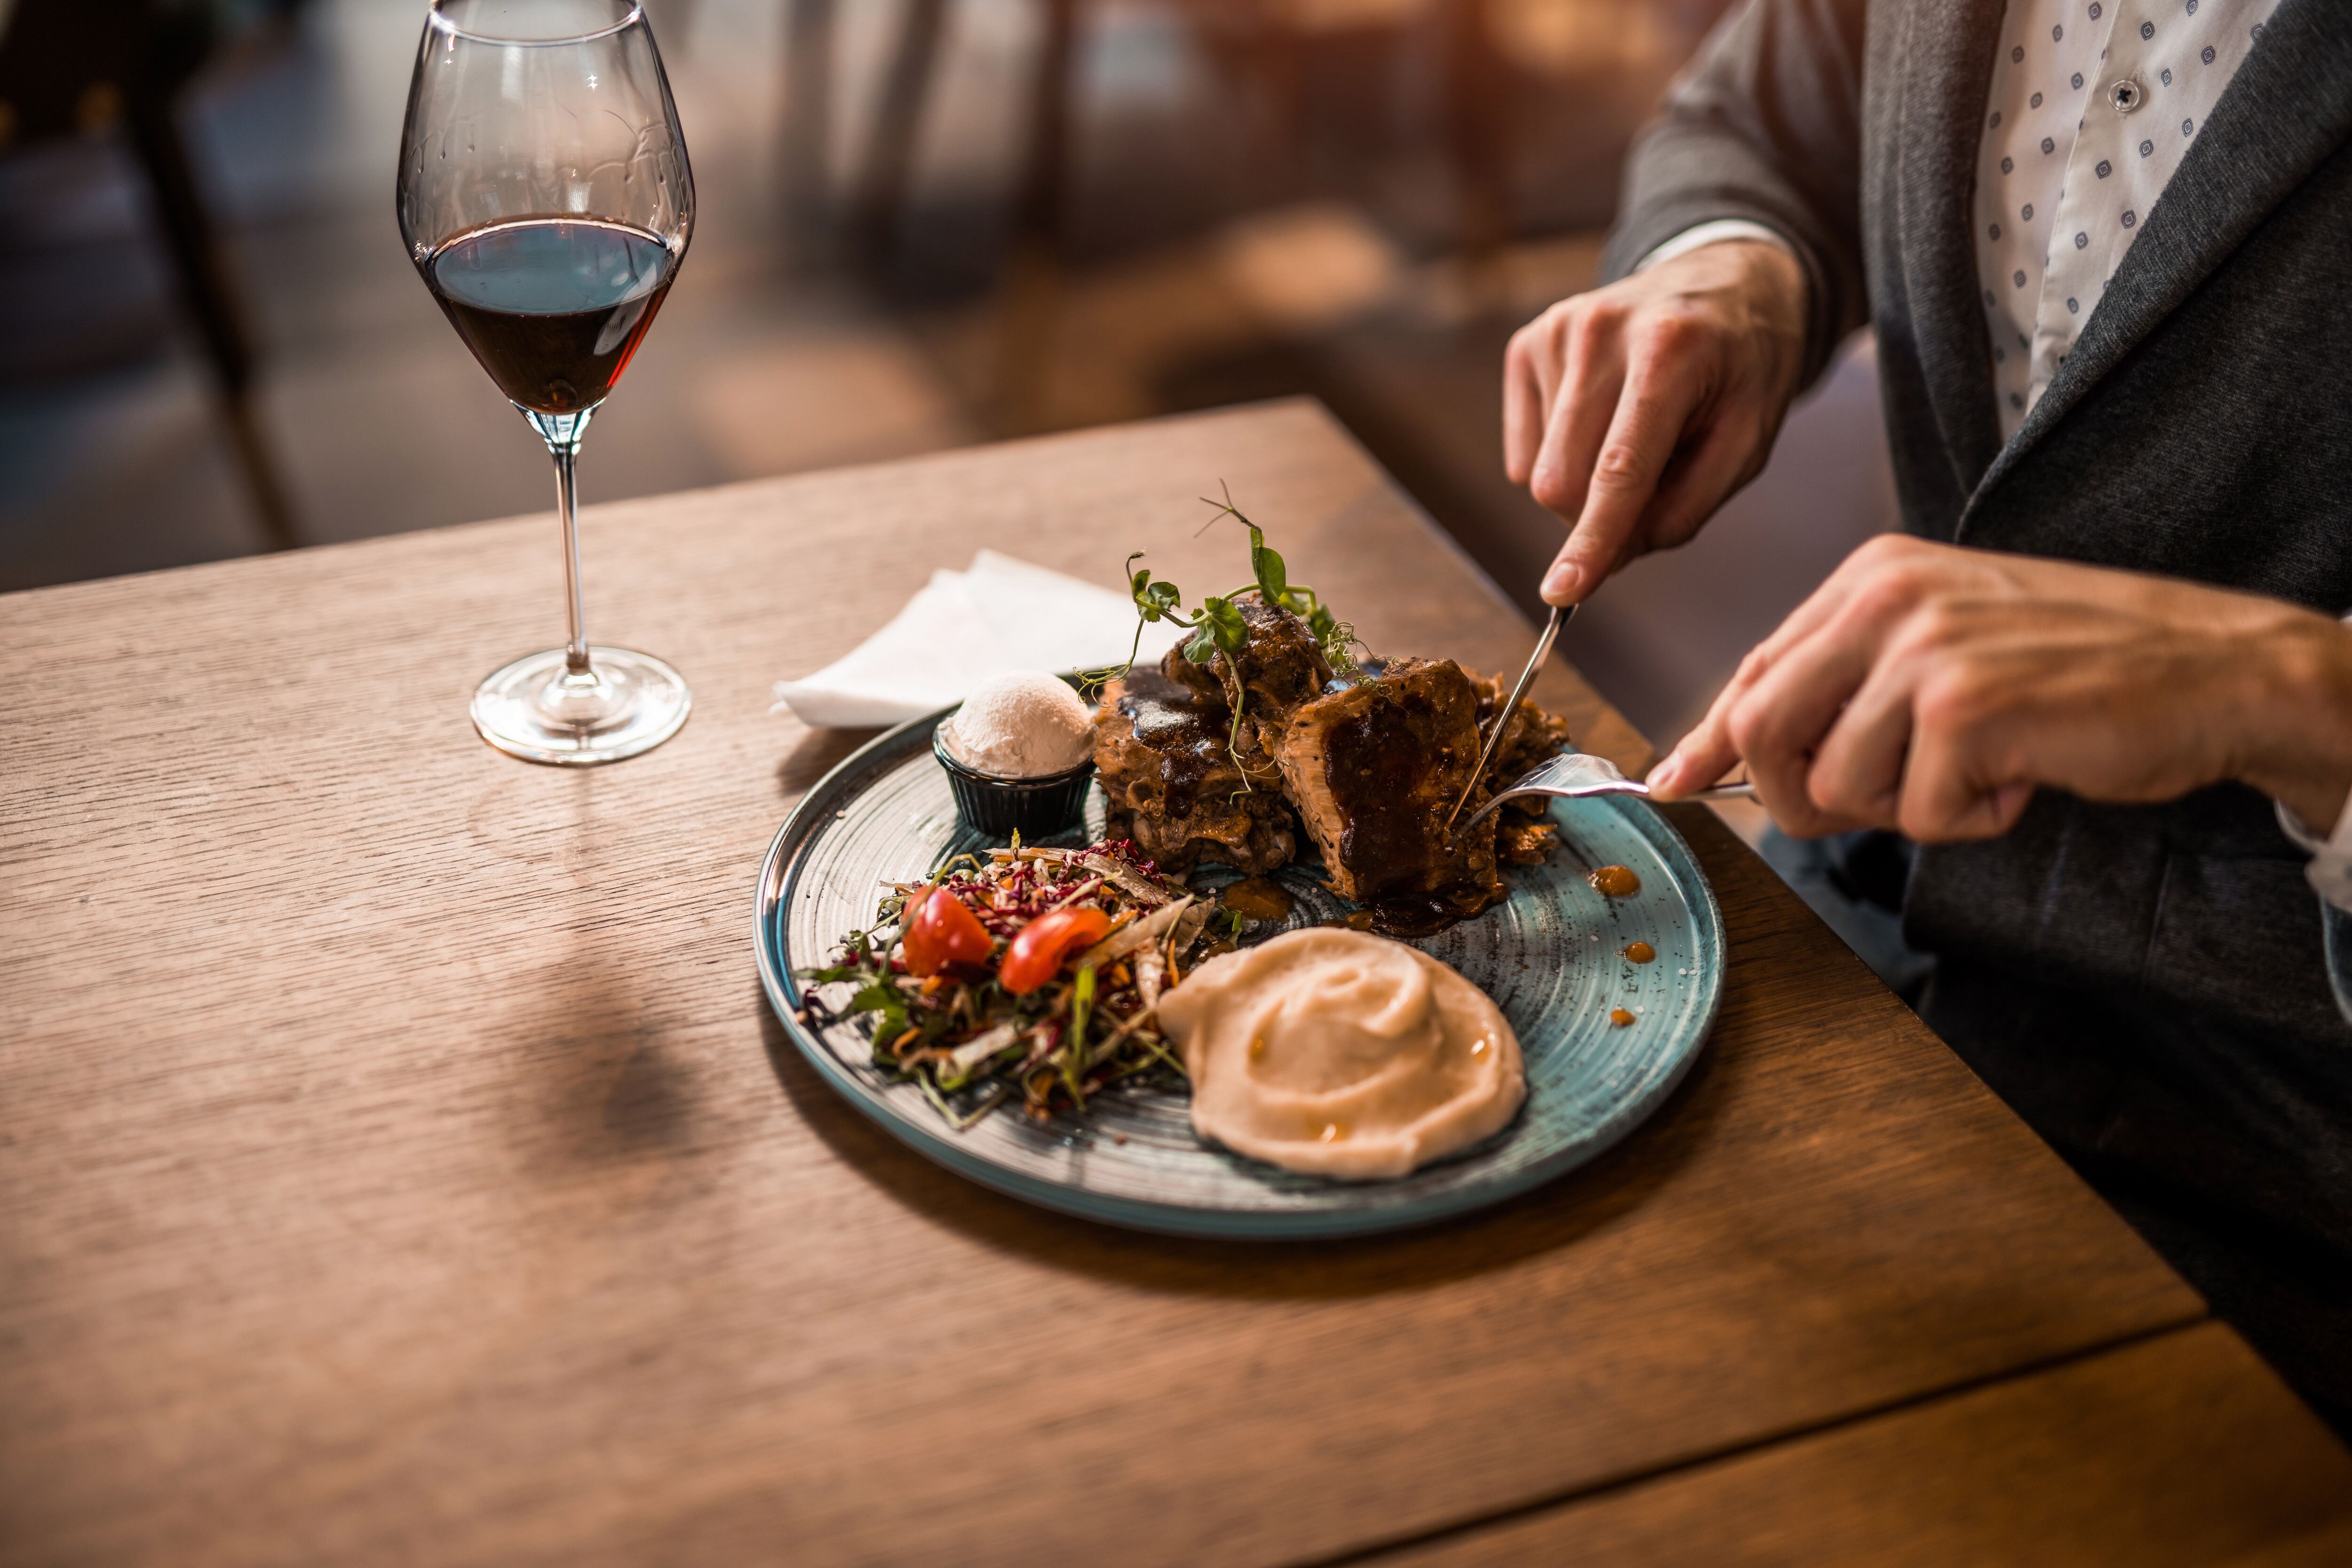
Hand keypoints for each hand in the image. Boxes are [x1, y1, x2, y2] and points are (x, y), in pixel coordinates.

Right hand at [1504, 239, 1807, 605]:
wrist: (1723, 280)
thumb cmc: (1742, 367)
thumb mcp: (1748, 441)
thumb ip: (1686, 507)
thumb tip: (1610, 559)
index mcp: (1671, 352)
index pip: (1618, 469)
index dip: (1592, 539)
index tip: (1562, 594)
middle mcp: (1601, 331)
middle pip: (1561, 482)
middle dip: (1596, 518)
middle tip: (1650, 493)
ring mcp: (1556, 331)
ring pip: (1536, 473)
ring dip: (1584, 484)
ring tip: (1635, 437)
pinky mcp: (1528, 342)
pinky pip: (1522, 451)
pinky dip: (1561, 456)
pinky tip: (1601, 419)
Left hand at [1648, 534, 2351, 840]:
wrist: (2212, 667)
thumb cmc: (2078, 668)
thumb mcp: (1943, 648)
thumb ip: (1847, 686)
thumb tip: (1738, 753)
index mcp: (1871, 578)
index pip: (1753, 671)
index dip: (1707, 739)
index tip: (1671, 781)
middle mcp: (1883, 599)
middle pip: (1761, 730)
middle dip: (1799, 797)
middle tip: (1877, 802)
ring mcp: (1921, 648)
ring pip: (1836, 784)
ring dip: (1908, 808)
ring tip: (1982, 767)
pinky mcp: (1962, 706)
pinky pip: (1915, 811)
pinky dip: (1967, 818)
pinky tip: (2021, 774)